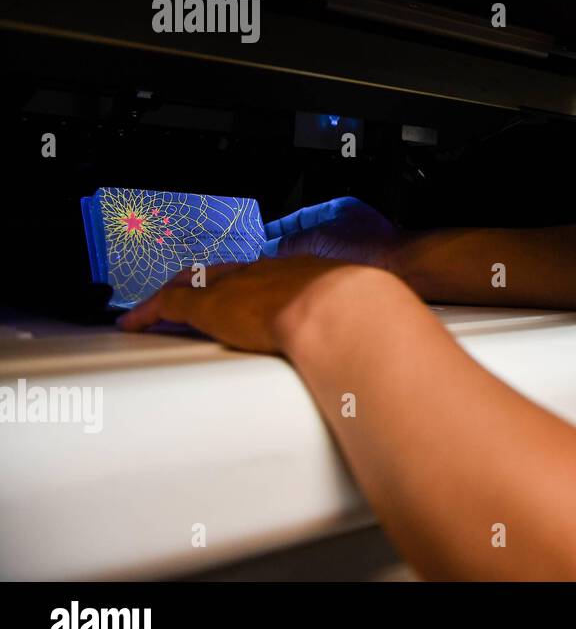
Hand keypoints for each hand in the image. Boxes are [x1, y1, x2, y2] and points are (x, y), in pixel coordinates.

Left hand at [117, 256, 404, 352]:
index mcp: (309, 274)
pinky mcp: (210, 306)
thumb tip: (387, 356)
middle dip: (211, 283)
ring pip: (197, 284)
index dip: (256, 286)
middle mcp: (270, 272)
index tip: (251, 298)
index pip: (272, 276)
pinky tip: (135, 322)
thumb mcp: (369, 319)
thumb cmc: (365, 316)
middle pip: (230, 272)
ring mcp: (240, 286)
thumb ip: (369, 333)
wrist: (345, 310)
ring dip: (177, 297)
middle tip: (195, 296)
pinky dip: (149, 312)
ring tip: (158, 310)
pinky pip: (169, 304)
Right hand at [263, 197, 399, 267]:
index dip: (278, 228)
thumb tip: (270, 248)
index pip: (300, 217)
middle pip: (306, 236)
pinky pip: (326, 267)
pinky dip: (311, 272)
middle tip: (264, 257)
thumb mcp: (320, 238)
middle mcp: (344, 226)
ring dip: (297, 261)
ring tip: (277, 270)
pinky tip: (301, 281)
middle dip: (285, 246)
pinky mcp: (356, 266)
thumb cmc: (370, 244)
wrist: (398, 265)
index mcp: (337, 210)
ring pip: (315, 253)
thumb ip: (293, 242)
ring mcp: (351, 246)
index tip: (261, 238)